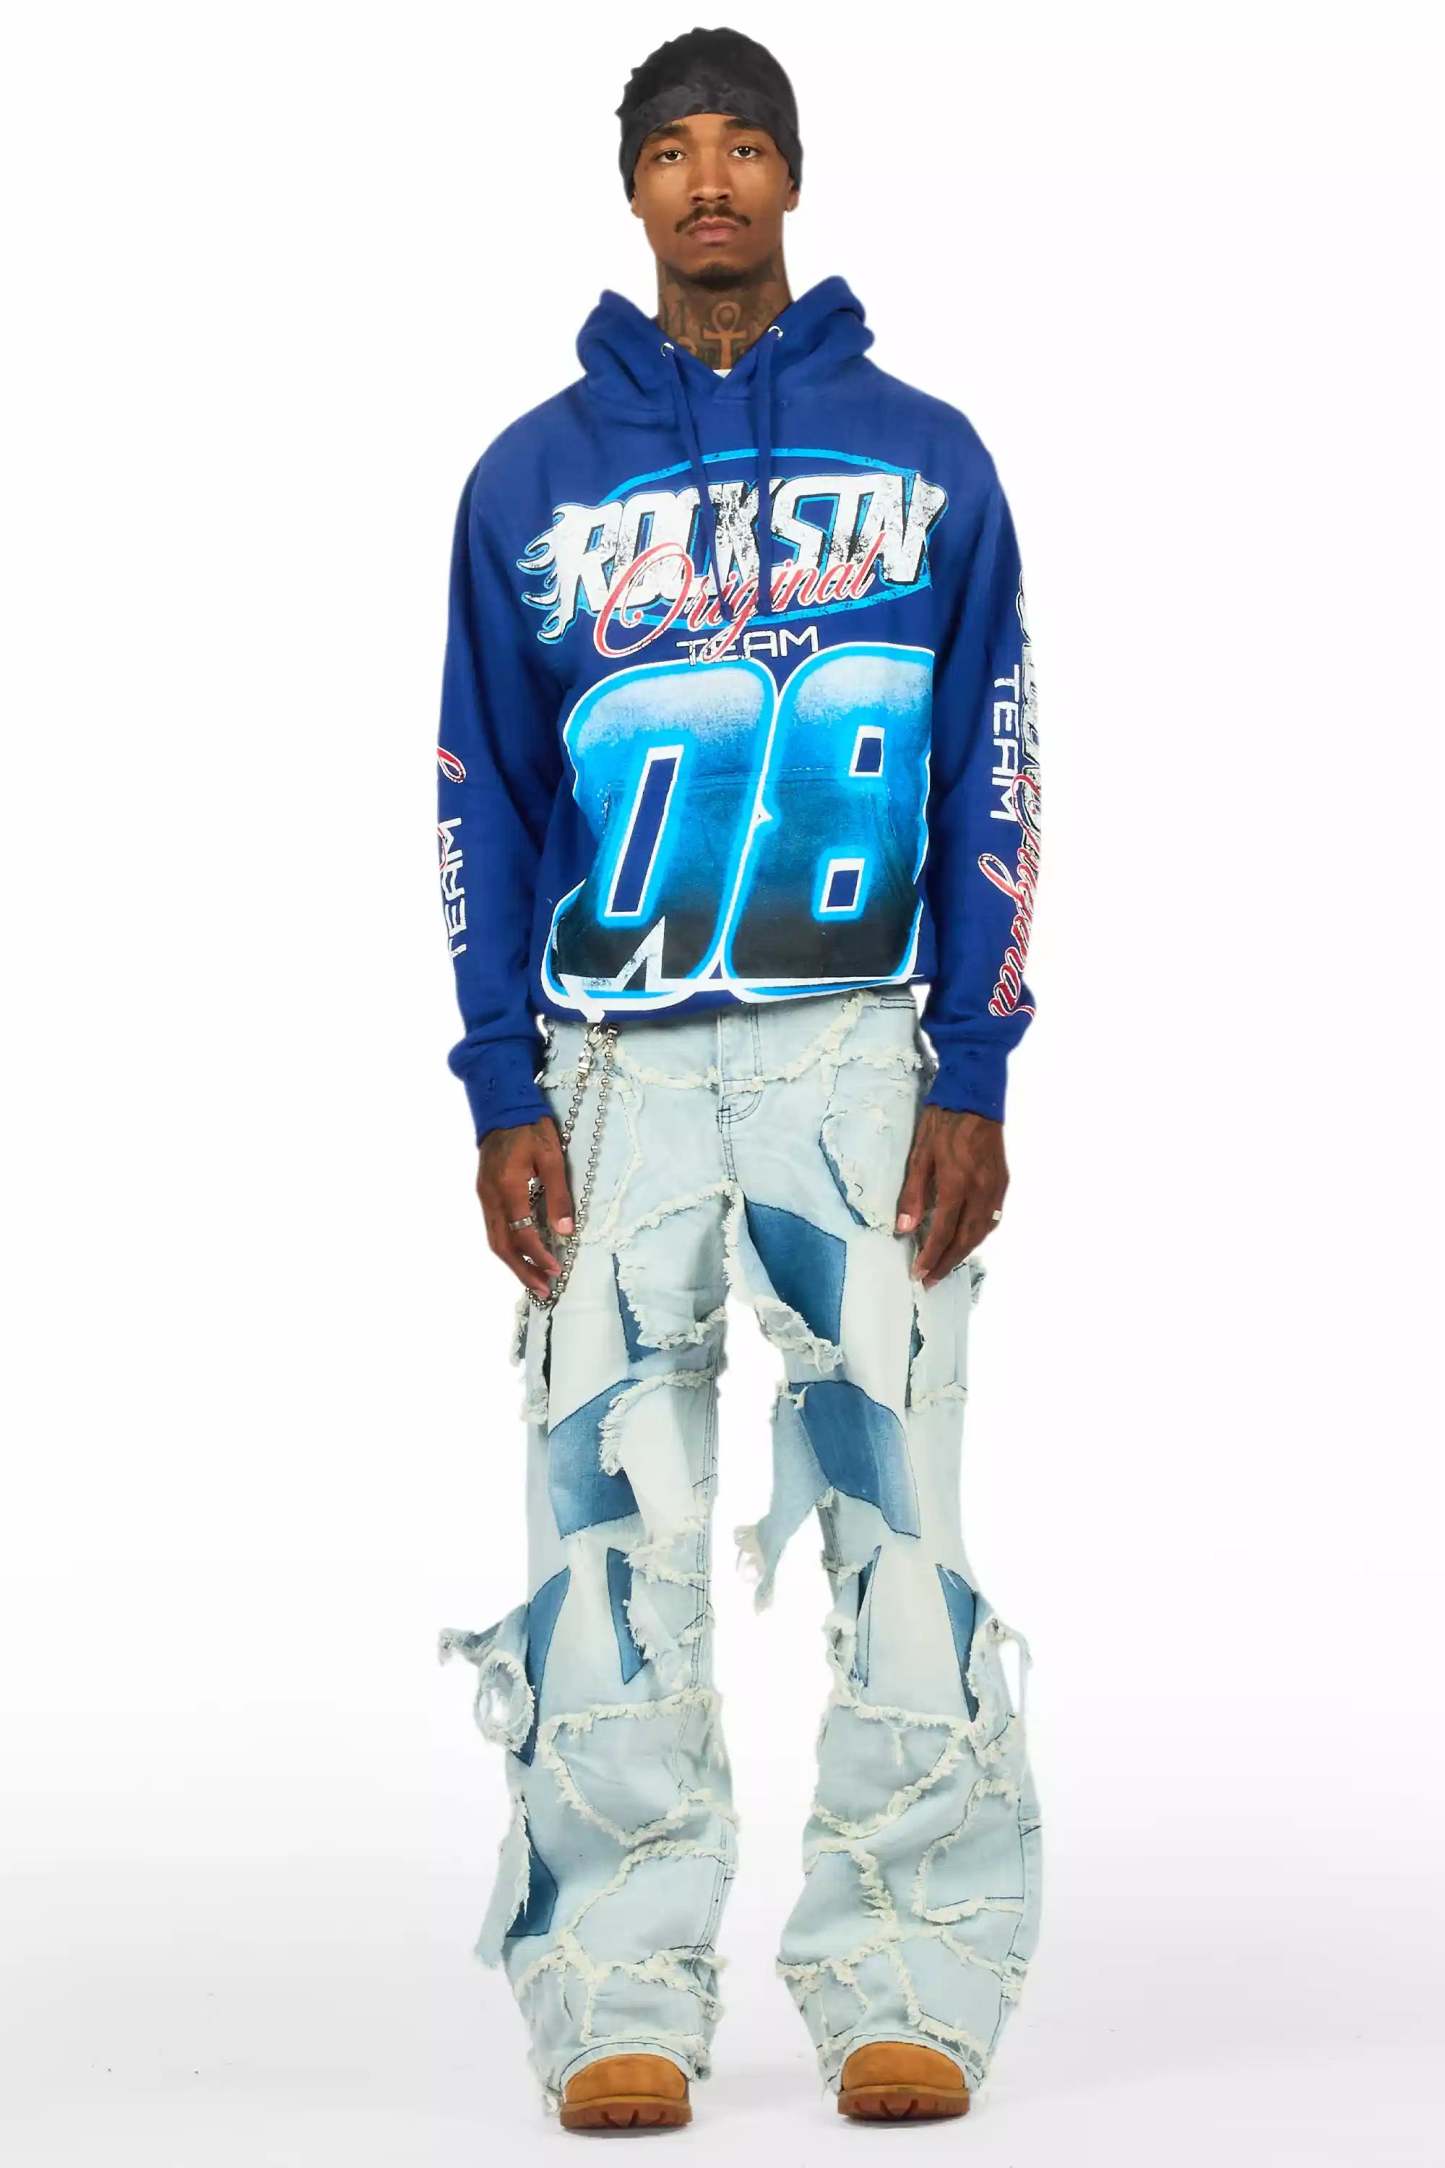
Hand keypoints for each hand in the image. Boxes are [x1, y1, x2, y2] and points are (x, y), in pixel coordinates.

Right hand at [477, 1118, 575, 1298]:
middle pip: (501, 1245)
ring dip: (513, 1263)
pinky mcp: (483, 1192)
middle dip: (522, 1271)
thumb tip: (565, 1232)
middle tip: (543, 1290)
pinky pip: (493, 1227)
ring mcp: (483, 1195)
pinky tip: (522, 1254)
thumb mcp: (552, 1157)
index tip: (557, 1269)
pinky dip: (507, 1247)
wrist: (502, 1105)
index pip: (522, 1233)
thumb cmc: (531, 1127)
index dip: (539, 1255)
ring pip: (494, 1239)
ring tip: (534, 1280)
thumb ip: (557, 1196)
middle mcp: (490, 1196)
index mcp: (508, 1186)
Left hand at [894, 1106, 1008, 1288]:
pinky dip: (978, 1235)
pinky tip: (967, 1239)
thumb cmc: (942, 1121)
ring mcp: (996, 1186)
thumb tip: (905, 1228)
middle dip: (947, 1263)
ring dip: (964, 1252)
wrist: (975, 1095)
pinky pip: (992, 1217)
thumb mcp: (919, 1154)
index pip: (944, 1231)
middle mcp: (981, 1190)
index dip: (931, 1256)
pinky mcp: (1003, 1181)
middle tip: (930, 1280)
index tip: (918, 1274)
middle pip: (966, 1238)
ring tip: (946, 1265)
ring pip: (982, 1231)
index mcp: (957, 1182)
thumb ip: (913, 1193)